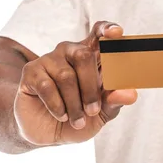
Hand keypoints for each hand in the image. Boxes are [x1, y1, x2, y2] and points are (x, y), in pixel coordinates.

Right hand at [14, 21, 137, 144]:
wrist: (47, 133)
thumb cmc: (79, 117)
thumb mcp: (101, 113)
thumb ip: (115, 101)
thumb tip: (131, 94)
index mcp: (91, 55)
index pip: (99, 33)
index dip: (107, 29)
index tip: (117, 33)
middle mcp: (70, 51)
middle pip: (83, 55)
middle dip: (91, 88)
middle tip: (93, 110)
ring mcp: (49, 59)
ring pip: (66, 75)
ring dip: (74, 104)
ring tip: (78, 121)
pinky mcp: (31, 71)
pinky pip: (47, 86)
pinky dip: (57, 106)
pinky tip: (61, 114)